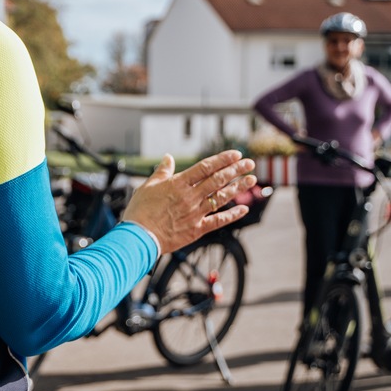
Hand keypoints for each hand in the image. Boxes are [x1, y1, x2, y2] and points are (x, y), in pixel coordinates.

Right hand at [122, 150, 256, 254]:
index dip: (222, 159)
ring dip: (238, 188)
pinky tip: (244, 209)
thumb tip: (168, 158)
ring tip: (251, 180)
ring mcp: (195, 213)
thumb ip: (162, 171)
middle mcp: (190, 197)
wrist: (139, 236)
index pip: (205, 167)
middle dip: (236, 170)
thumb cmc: (140, 211)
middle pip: (218, 180)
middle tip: (249, 163)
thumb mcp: (147, 186)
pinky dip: (232, 215)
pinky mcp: (197, 229)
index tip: (236, 154)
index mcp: (178, 184)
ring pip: (221, 197)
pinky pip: (218, 221)